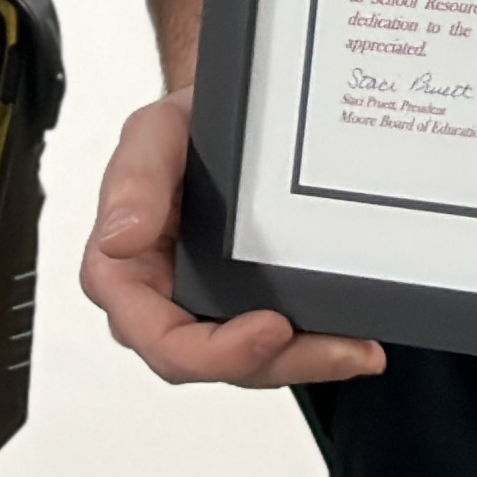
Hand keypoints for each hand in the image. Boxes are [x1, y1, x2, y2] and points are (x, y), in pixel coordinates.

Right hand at [81, 88, 384, 389]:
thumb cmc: (184, 127)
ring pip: (252, 362)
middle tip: (337, 349)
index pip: (160, 338)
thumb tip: (120, 239)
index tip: (273, 327)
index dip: (216, 352)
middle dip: (279, 362)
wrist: (230, 113)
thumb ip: (133, 180)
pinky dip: (315, 346)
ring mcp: (205, 307)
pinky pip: (276, 344)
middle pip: (216, 363)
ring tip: (357, 350)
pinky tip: (351, 339)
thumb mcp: (153, 133)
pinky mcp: (244, 305)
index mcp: (124, 272)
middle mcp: (162, 299)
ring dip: (307, 361)